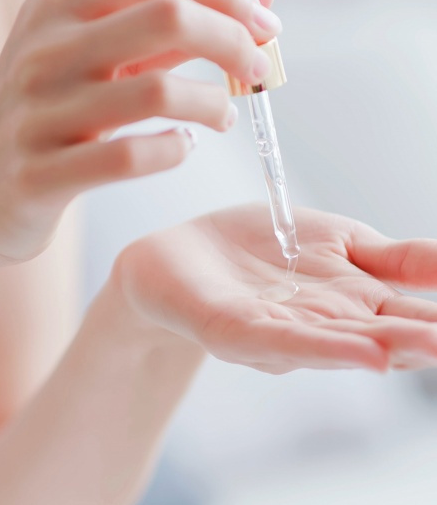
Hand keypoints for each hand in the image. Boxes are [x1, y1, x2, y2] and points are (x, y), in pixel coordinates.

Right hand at [0, 0, 280, 263]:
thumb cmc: (47, 119)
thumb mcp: (91, 61)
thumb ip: (158, 35)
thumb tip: (245, 9)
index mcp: (58, 9)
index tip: (266, 24)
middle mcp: (45, 51)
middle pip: (168, 16)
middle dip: (234, 41)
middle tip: (260, 69)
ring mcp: (38, 114)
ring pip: (156, 92)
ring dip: (212, 104)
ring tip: (225, 117)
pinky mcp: (40, 174)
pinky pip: (128, 157)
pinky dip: (173, 151)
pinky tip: (182, 148)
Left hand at [113, 204, 436, 373]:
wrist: (182, 253)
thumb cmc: (255, 247)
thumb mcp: (336, 239)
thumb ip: (391, 256)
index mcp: (349, 299)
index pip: (409, 313)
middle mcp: (323, 323)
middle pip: (384, 336)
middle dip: (425, 340)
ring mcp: (281, 331)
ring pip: (340, 343)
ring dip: (389, 347)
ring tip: (431, 346)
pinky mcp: (236, 330)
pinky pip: (283, 340)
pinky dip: (326, 347)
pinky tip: (368, 354)